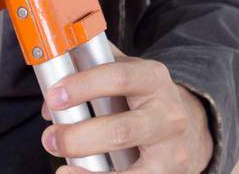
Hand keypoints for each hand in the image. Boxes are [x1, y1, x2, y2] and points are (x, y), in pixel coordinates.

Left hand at [41, 54, 212, 173]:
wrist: (188, 131)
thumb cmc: (147, 103)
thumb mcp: (129, 77)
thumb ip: (92, 75)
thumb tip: (50, 102)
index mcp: (153, 79)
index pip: (118, 77)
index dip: (83, 86)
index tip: (54, 96)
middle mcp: (166, 112)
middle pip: (119, 128)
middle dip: (77, 136)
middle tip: (50, 138)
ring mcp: (169, 146)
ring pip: (126, 161)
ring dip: (86, 166)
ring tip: (62, 167)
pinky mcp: (167, 172)